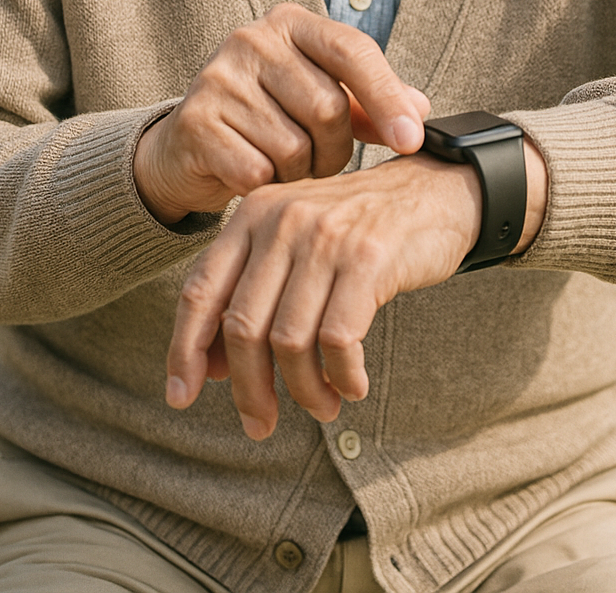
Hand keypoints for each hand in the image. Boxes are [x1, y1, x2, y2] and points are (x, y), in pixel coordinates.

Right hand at [133, 4, 430, 223]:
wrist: (190, 145)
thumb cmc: (269, 116)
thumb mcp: (320, 96)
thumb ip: (369, 101)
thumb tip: (420, 110)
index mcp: (290, 22)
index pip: (352, 50)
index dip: (387, 97)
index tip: (411, 140)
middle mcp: (251, 39)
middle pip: (327, 107)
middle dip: (335, 149)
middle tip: (320, 159)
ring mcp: (218, 78)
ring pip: (294, 146)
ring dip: (301, 172)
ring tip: (285, 166)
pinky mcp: (195, 121)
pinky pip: (258, 171)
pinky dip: (266, 185)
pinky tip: (255, 175)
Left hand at [165, 153, 481, 436]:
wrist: (434, 192)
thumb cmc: (358, 230)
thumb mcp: (295, 243)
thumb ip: (253, 292)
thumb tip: (211, 369)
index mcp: (253, 214)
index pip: (200, 290)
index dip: (184, 350)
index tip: (181, 398)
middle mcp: (282, 220)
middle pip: (243, 326)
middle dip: (248, 388)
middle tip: (261, 423)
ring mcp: (325, 237)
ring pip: (289, 340)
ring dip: (303, 389)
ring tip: (322, 405)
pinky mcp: (367, 258)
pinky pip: (338, 340)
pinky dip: (342, 376)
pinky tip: (352, 386)